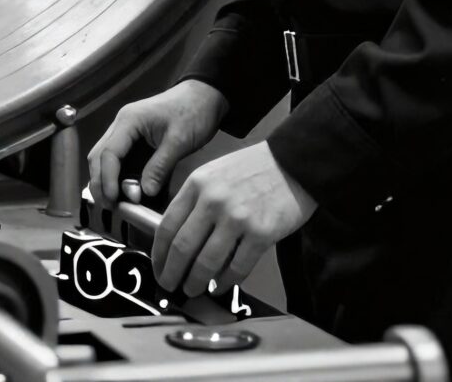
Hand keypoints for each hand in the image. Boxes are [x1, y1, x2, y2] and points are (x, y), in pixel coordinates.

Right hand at [87, 79, 227, 208]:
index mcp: (129, 121)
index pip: (108, 153)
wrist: (205, 96)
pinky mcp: (134, 140)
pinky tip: (124, 191)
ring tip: (115, 202)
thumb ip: (160, 167)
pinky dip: (118, 176)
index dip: (107, 179)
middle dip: (100, 182)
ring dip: (106, 180)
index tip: (113, 199)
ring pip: (105, 159)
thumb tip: (144, 193)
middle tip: (110, 206)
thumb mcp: (179, 141)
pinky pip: (119, 160)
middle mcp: (121, 125)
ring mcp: (126, 132)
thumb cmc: (193, 112)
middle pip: (99, 156)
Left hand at [154, 142, 314, 296]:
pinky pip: (237, 267)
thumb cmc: (253, 169)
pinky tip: (220, 286)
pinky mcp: (262, 233)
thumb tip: (177, 238)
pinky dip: (226, 282)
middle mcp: (213, 200)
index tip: (158, 267)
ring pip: (207, 262)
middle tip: (170, 285)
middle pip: (182, 247)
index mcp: (197, 184)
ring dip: (196, 282)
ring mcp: (237, 218)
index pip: (166, 226)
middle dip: (171, 273)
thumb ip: (194, 201)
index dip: (158, 254)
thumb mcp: (213, 174)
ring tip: (193, 290)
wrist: (293, 162)